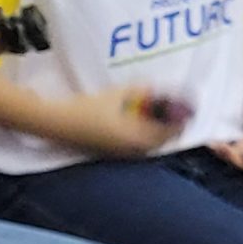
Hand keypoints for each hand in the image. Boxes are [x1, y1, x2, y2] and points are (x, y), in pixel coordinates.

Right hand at [67, 88, 186, 156]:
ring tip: (155, 116)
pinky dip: (142, 137)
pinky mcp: (110, 153)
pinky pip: (136, 147)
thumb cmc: (86, 109)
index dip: (181, 120)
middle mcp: (133, 151)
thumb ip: (141, 91)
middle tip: (172, 111)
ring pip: (149, 146)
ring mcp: (120, 154)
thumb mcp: (117, 94)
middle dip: (169, 127)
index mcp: (138, 138)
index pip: (171, 133)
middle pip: (162, 142)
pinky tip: (135, 124)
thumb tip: (158, 89)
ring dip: (156, 133)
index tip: (186, 109)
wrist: (56, 123)